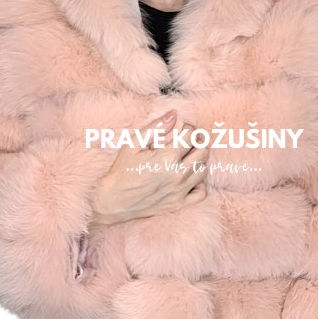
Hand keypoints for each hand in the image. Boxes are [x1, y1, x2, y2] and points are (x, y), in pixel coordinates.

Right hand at [87, 109, 208, 228]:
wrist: (114, 200)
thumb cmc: (122, 170)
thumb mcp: (133, 143)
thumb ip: (156, 127)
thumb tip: (174, 114)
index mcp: (167, 157)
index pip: (191, 135)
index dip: (187, 128)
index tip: (180, 129)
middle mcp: (178, 175)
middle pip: (203, 151)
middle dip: (198, 141)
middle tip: (188, 140)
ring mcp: (180, 191)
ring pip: (204, 170)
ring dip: (198, 160)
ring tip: (186, 157)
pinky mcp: (179, 203)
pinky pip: (201, 193)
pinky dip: (199, 184)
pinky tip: (189, 177)